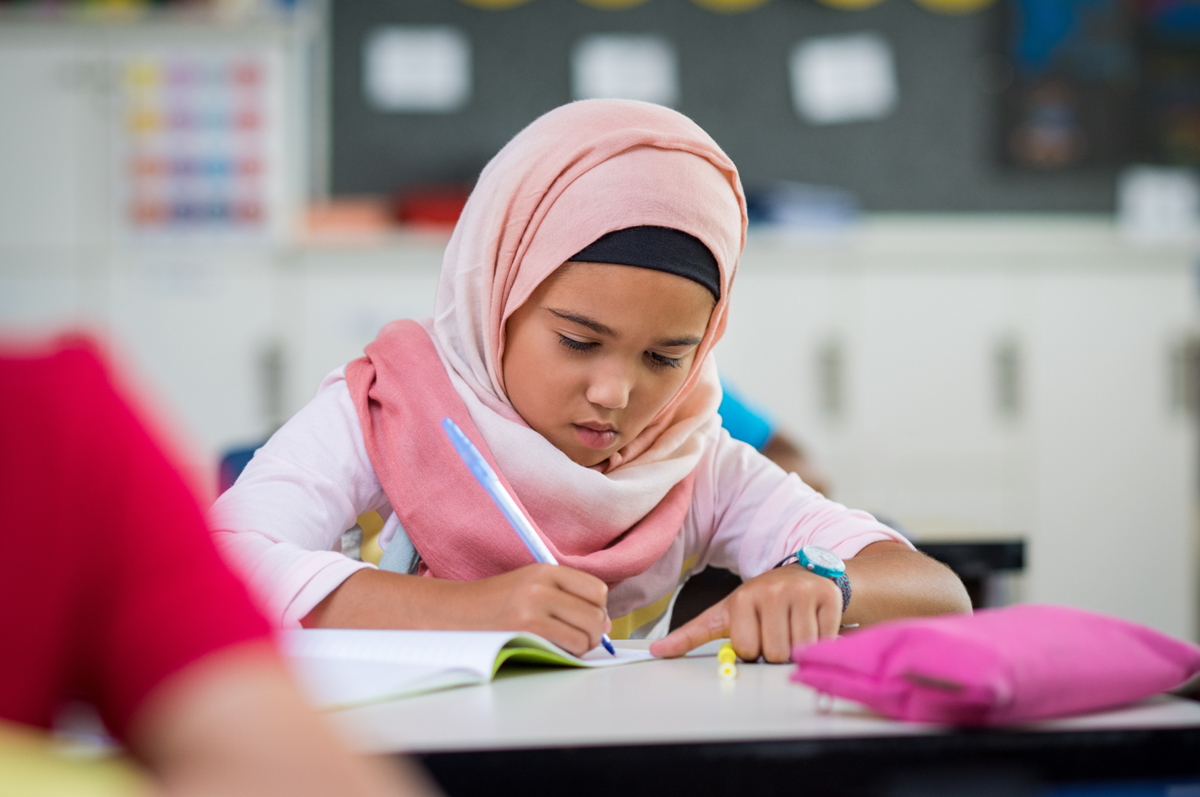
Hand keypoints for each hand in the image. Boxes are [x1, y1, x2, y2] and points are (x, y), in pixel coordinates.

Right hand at [451, 564, 610, 656]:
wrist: (455, 612)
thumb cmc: (494, 603)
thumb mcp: (530, 585)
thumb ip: (566, 597)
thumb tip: (606, 622)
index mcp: (544, 570)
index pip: (596, 589)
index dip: (599, 607)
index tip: (588, 617)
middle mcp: (541, 586)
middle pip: (596, 613)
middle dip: (596, 631)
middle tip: (584, 638)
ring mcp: (533, 608)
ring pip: (587, 632)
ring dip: (585, 645)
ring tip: (570, 645)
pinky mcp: (526, 631)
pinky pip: (569, 646)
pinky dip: (571, 653)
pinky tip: (557, 650)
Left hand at [649, 565, 841, 661]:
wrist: (804, 576)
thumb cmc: (761, 601)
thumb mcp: (725, 614)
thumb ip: (691, 634)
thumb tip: (656, 652)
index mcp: (743, 597)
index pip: (748, 649)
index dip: (753, 649)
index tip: (756, 632)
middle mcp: (772, 591)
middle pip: (775, 652)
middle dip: (777, 650)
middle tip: (777, 630)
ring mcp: (802, 593)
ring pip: (801, 649)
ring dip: (800, 647)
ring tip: (794, 626)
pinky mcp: (828, 597)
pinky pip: (825, 640)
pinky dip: (822, 639)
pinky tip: (813, 622)